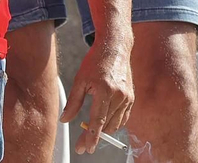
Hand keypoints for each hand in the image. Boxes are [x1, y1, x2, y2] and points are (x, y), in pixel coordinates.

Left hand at [62, 36, 132, 154]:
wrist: (115, 48)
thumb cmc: (95, 62)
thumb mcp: (80, 80)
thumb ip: (73, 102)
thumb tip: (65, 119)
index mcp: (104, 91)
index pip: (97, 121)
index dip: (91, 137)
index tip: (85, 149)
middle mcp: (118, 96)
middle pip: (106, 125)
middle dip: (94, 137)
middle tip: (82, 145)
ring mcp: (127, 98)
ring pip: (116, 124)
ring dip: (104, 130)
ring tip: (92, 131)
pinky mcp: (132, 98)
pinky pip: (123, 118)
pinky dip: (114, 122)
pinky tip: (105, 122)